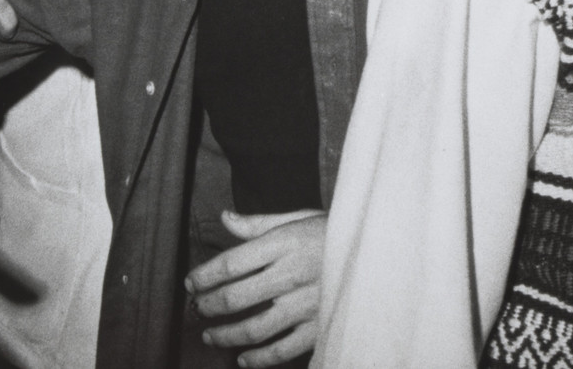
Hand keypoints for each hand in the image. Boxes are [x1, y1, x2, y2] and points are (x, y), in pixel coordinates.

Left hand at [184, 209, 326, 366]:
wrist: (381, 251)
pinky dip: (258, 359)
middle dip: (208, 305)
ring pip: (254, 328)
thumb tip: (225, 218)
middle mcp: (292, 275)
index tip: (192, 282)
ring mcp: (306, 305)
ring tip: (211, 335)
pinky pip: (281, 350)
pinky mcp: (319, 328)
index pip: (231, 262)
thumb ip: (259, 223)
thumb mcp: (299, 217)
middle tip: (197, 308)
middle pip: (236, 297)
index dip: (205, 275)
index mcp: (285, 243)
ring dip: (226, 335)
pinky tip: (243, 359)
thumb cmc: (335, 232)